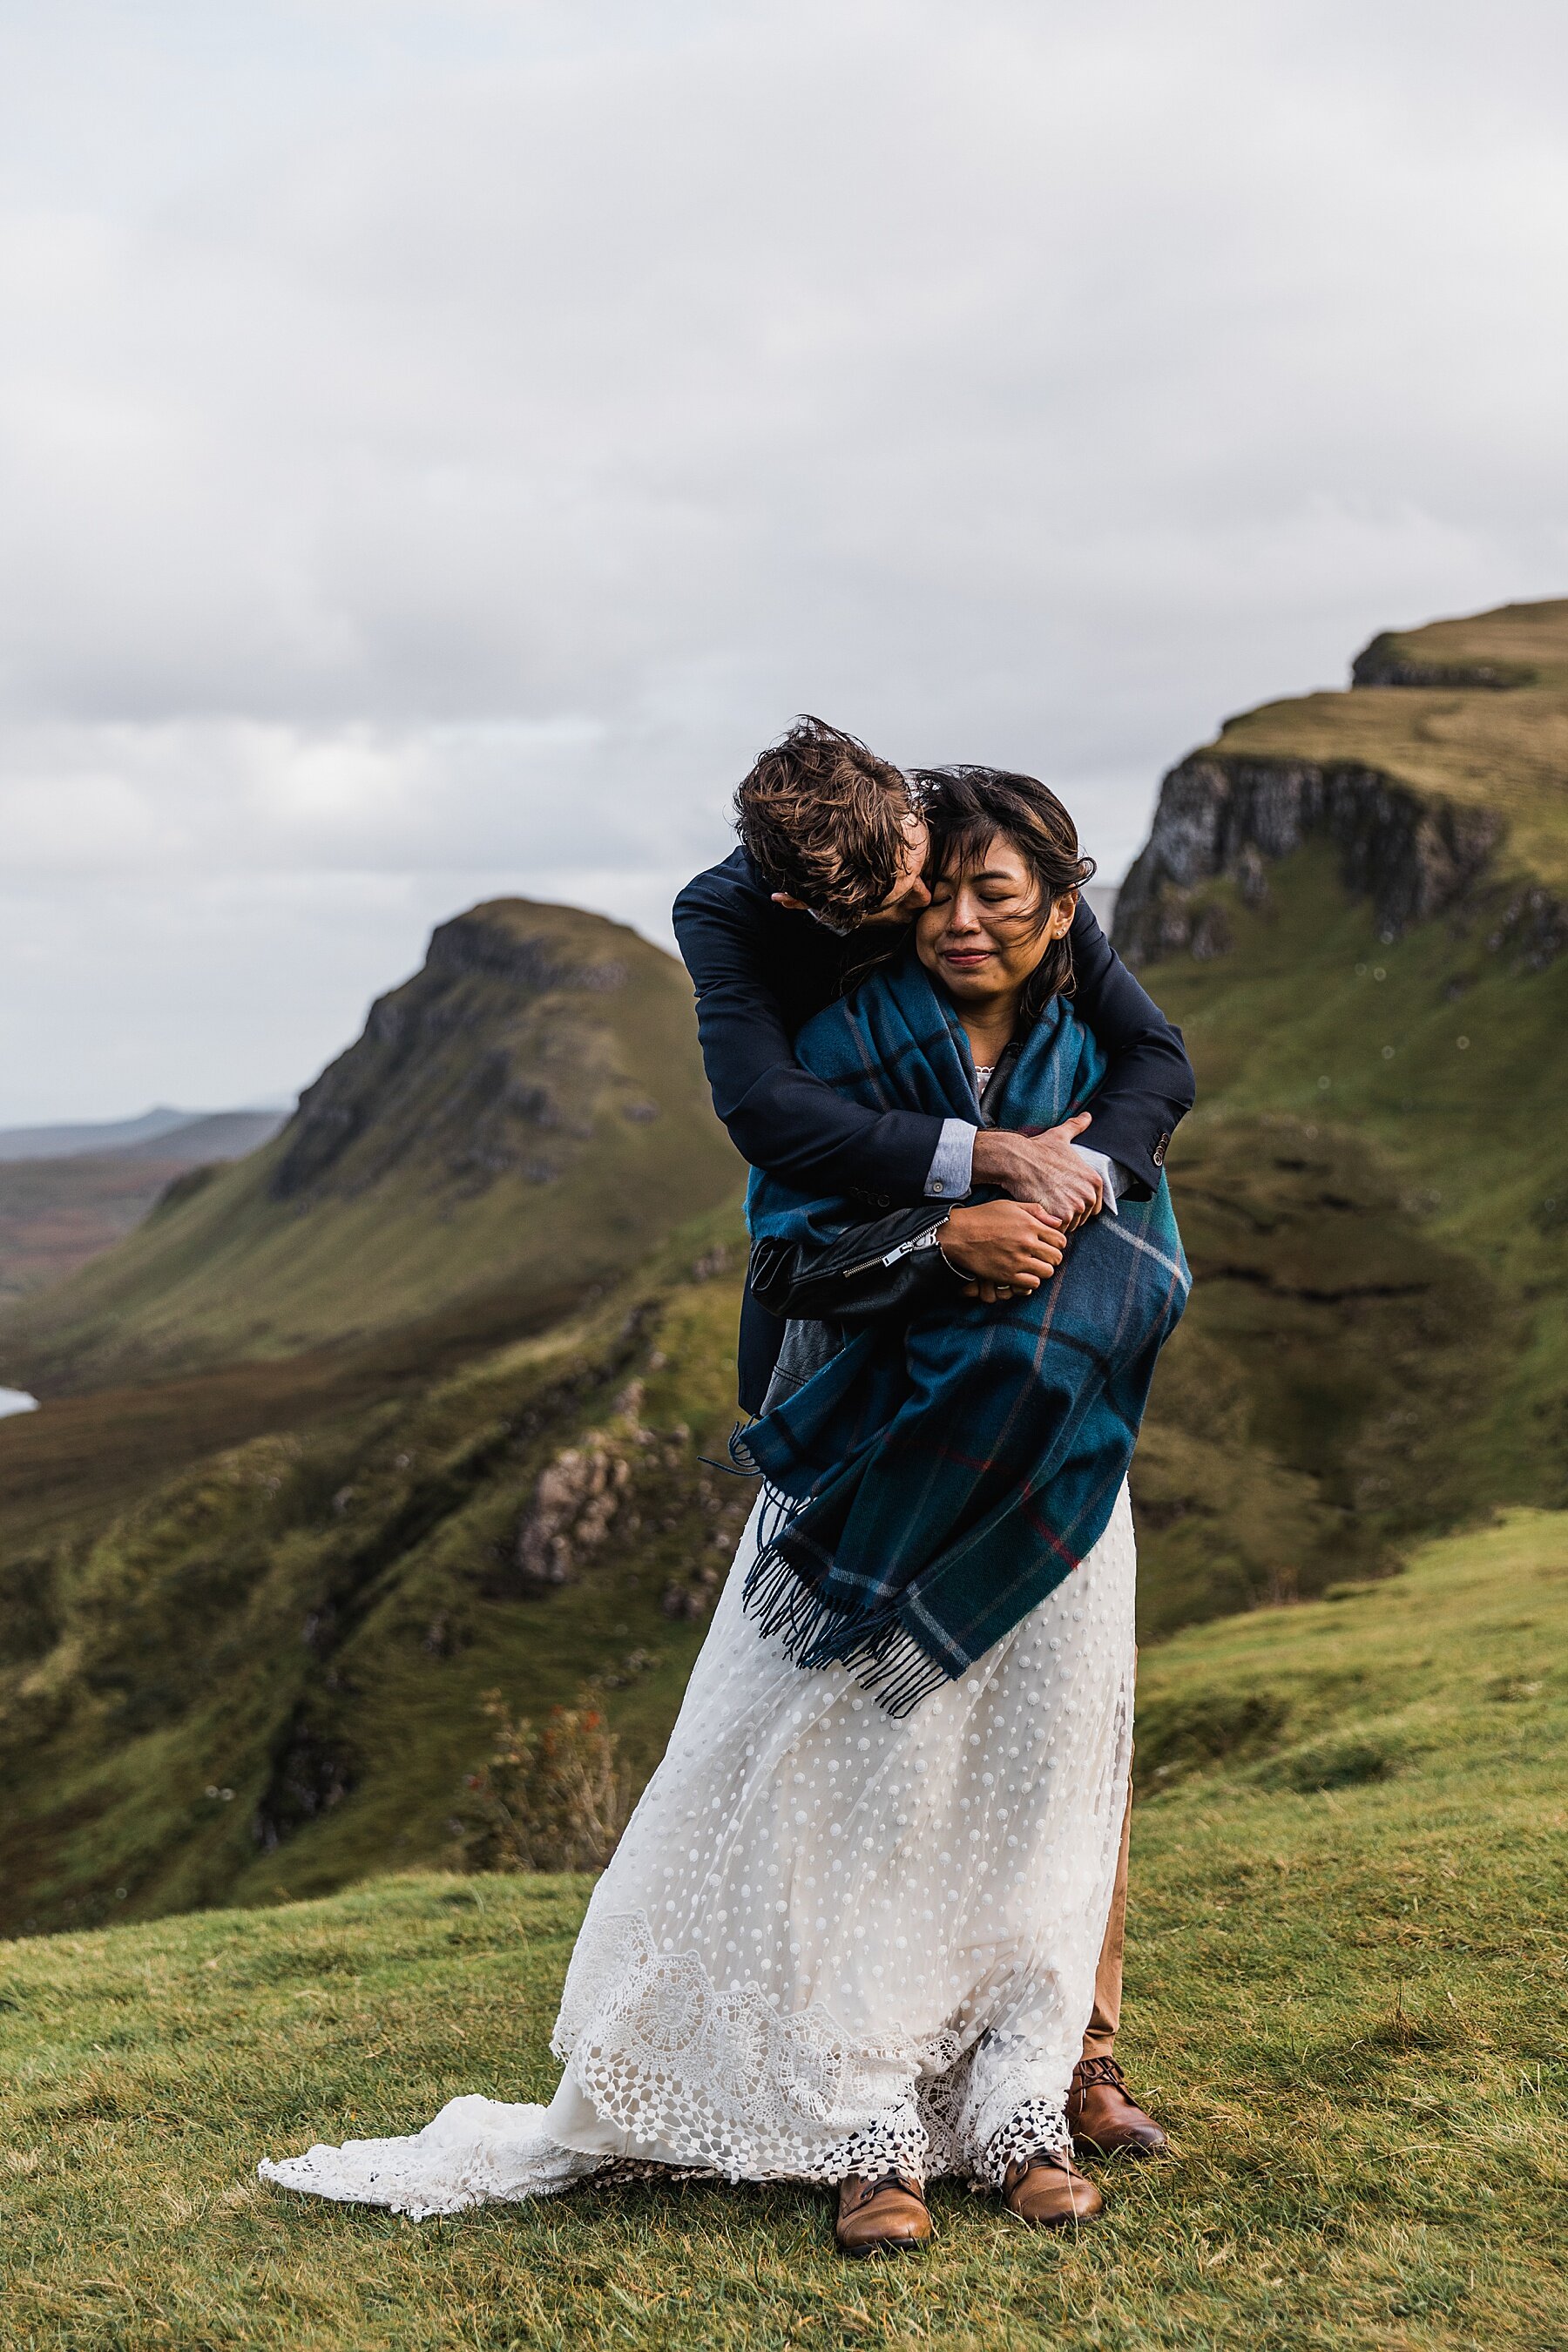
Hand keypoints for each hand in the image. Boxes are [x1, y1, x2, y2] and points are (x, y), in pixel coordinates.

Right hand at [939, 1201, 1066, 1302]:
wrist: (959, 1234)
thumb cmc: (983, 1218)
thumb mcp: (1010, 1206)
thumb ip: (1036, 1211)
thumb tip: (1058, 1222)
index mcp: (1029, 1224)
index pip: (1060, 1240)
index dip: (1056, 1244)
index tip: (1047, 1245)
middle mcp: (1026, 1242)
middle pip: (1056, 1257)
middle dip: (1051, 1258)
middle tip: (1040, 1257)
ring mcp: (1017, 1259)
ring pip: (1047, 1272)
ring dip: (1041, 1270)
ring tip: (1031, 1266)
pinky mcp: (1007, 1274)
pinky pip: (1032, 1283)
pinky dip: (1030, 1281)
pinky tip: (1022, 1274)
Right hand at [970, 1114, 1101, 1230]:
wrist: (1018, 1160)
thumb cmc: (1039, 1149)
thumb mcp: (1061, 1135)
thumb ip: (1077, 1127)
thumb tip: (1087, 1116)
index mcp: (1094, 1180)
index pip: (1093, 1206)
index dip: (1077, 1205)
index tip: (1062, 1200)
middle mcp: (1089, 1195)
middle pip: (1081, 1217)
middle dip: (1068, 1214)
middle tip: (1050, 1203)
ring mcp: (1076, 1207)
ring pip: (1070, 1225)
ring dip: (1058, 1222)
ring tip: (1045, 1208)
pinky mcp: (1061, 1217)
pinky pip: (1058, 1229)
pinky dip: (1049, 1225)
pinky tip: (1040, 1213)